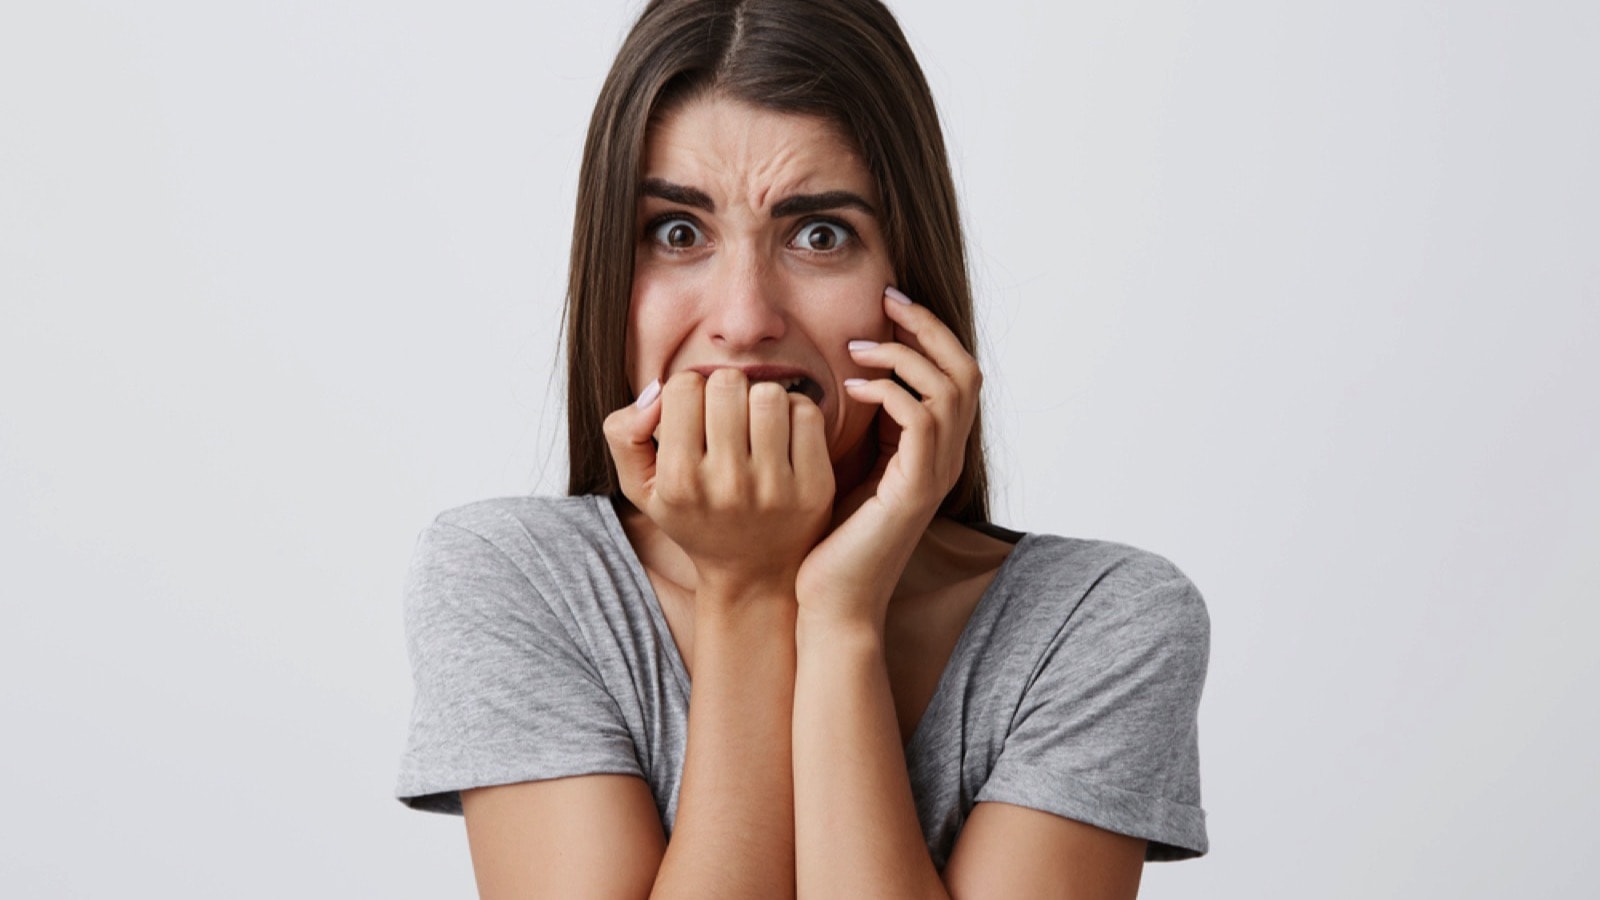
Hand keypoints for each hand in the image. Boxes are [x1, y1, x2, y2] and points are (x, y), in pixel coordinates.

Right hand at [604, 368, 835, 598]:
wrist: (753, 574)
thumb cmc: (694, 518)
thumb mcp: (641, 487)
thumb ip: (624, 434)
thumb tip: (655, 391)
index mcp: (679, 480)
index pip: (683, 386)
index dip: (688, 390)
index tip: (695, 414)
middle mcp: (727, 484)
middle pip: (728, 383)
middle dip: (725, 390)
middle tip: (727, 416)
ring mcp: (775, 486)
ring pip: (770, 394)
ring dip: (761, 399)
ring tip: (755, 424)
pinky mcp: (815, 487)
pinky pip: (807, 413)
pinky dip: (795, 412)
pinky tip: (783, 434)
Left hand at [795, 286, 981, 627]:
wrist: (831, 603)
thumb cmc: (830, 539)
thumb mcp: (847, 465)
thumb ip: (862, 425)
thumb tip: (843, 371)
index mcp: (933, 450)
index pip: (954, 372)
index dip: (927, 331)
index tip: (887, 303)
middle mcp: (946, 459)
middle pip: (966, 369)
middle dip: (927, 327)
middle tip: (886, 300)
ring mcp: (936, 474)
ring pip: (950, 387)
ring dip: (903, 356)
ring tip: (857, 348)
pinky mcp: (916, 490)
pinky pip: (921, 419)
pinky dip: (890, 391)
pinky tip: (851, 386)